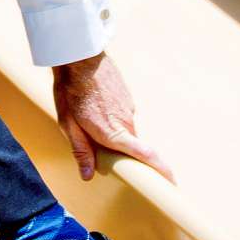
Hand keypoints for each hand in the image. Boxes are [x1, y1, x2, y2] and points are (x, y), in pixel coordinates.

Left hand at [52, 53, 173, 184]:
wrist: (80, 57)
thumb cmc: (70, 91)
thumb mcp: (68, 124)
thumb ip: (81, 150)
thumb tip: (88, 175)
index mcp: (113, 133)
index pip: (145, 155)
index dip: (161, 169)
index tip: (171, 181)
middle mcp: (126, 122)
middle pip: (131, 146)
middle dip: (120, 151)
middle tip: (98, 144)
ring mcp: (129, 108)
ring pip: (125, 129)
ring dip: (112, 131)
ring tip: (87, 119)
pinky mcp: (127, 98)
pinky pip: (123, 115)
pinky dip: (112, 117)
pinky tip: (94, 105)